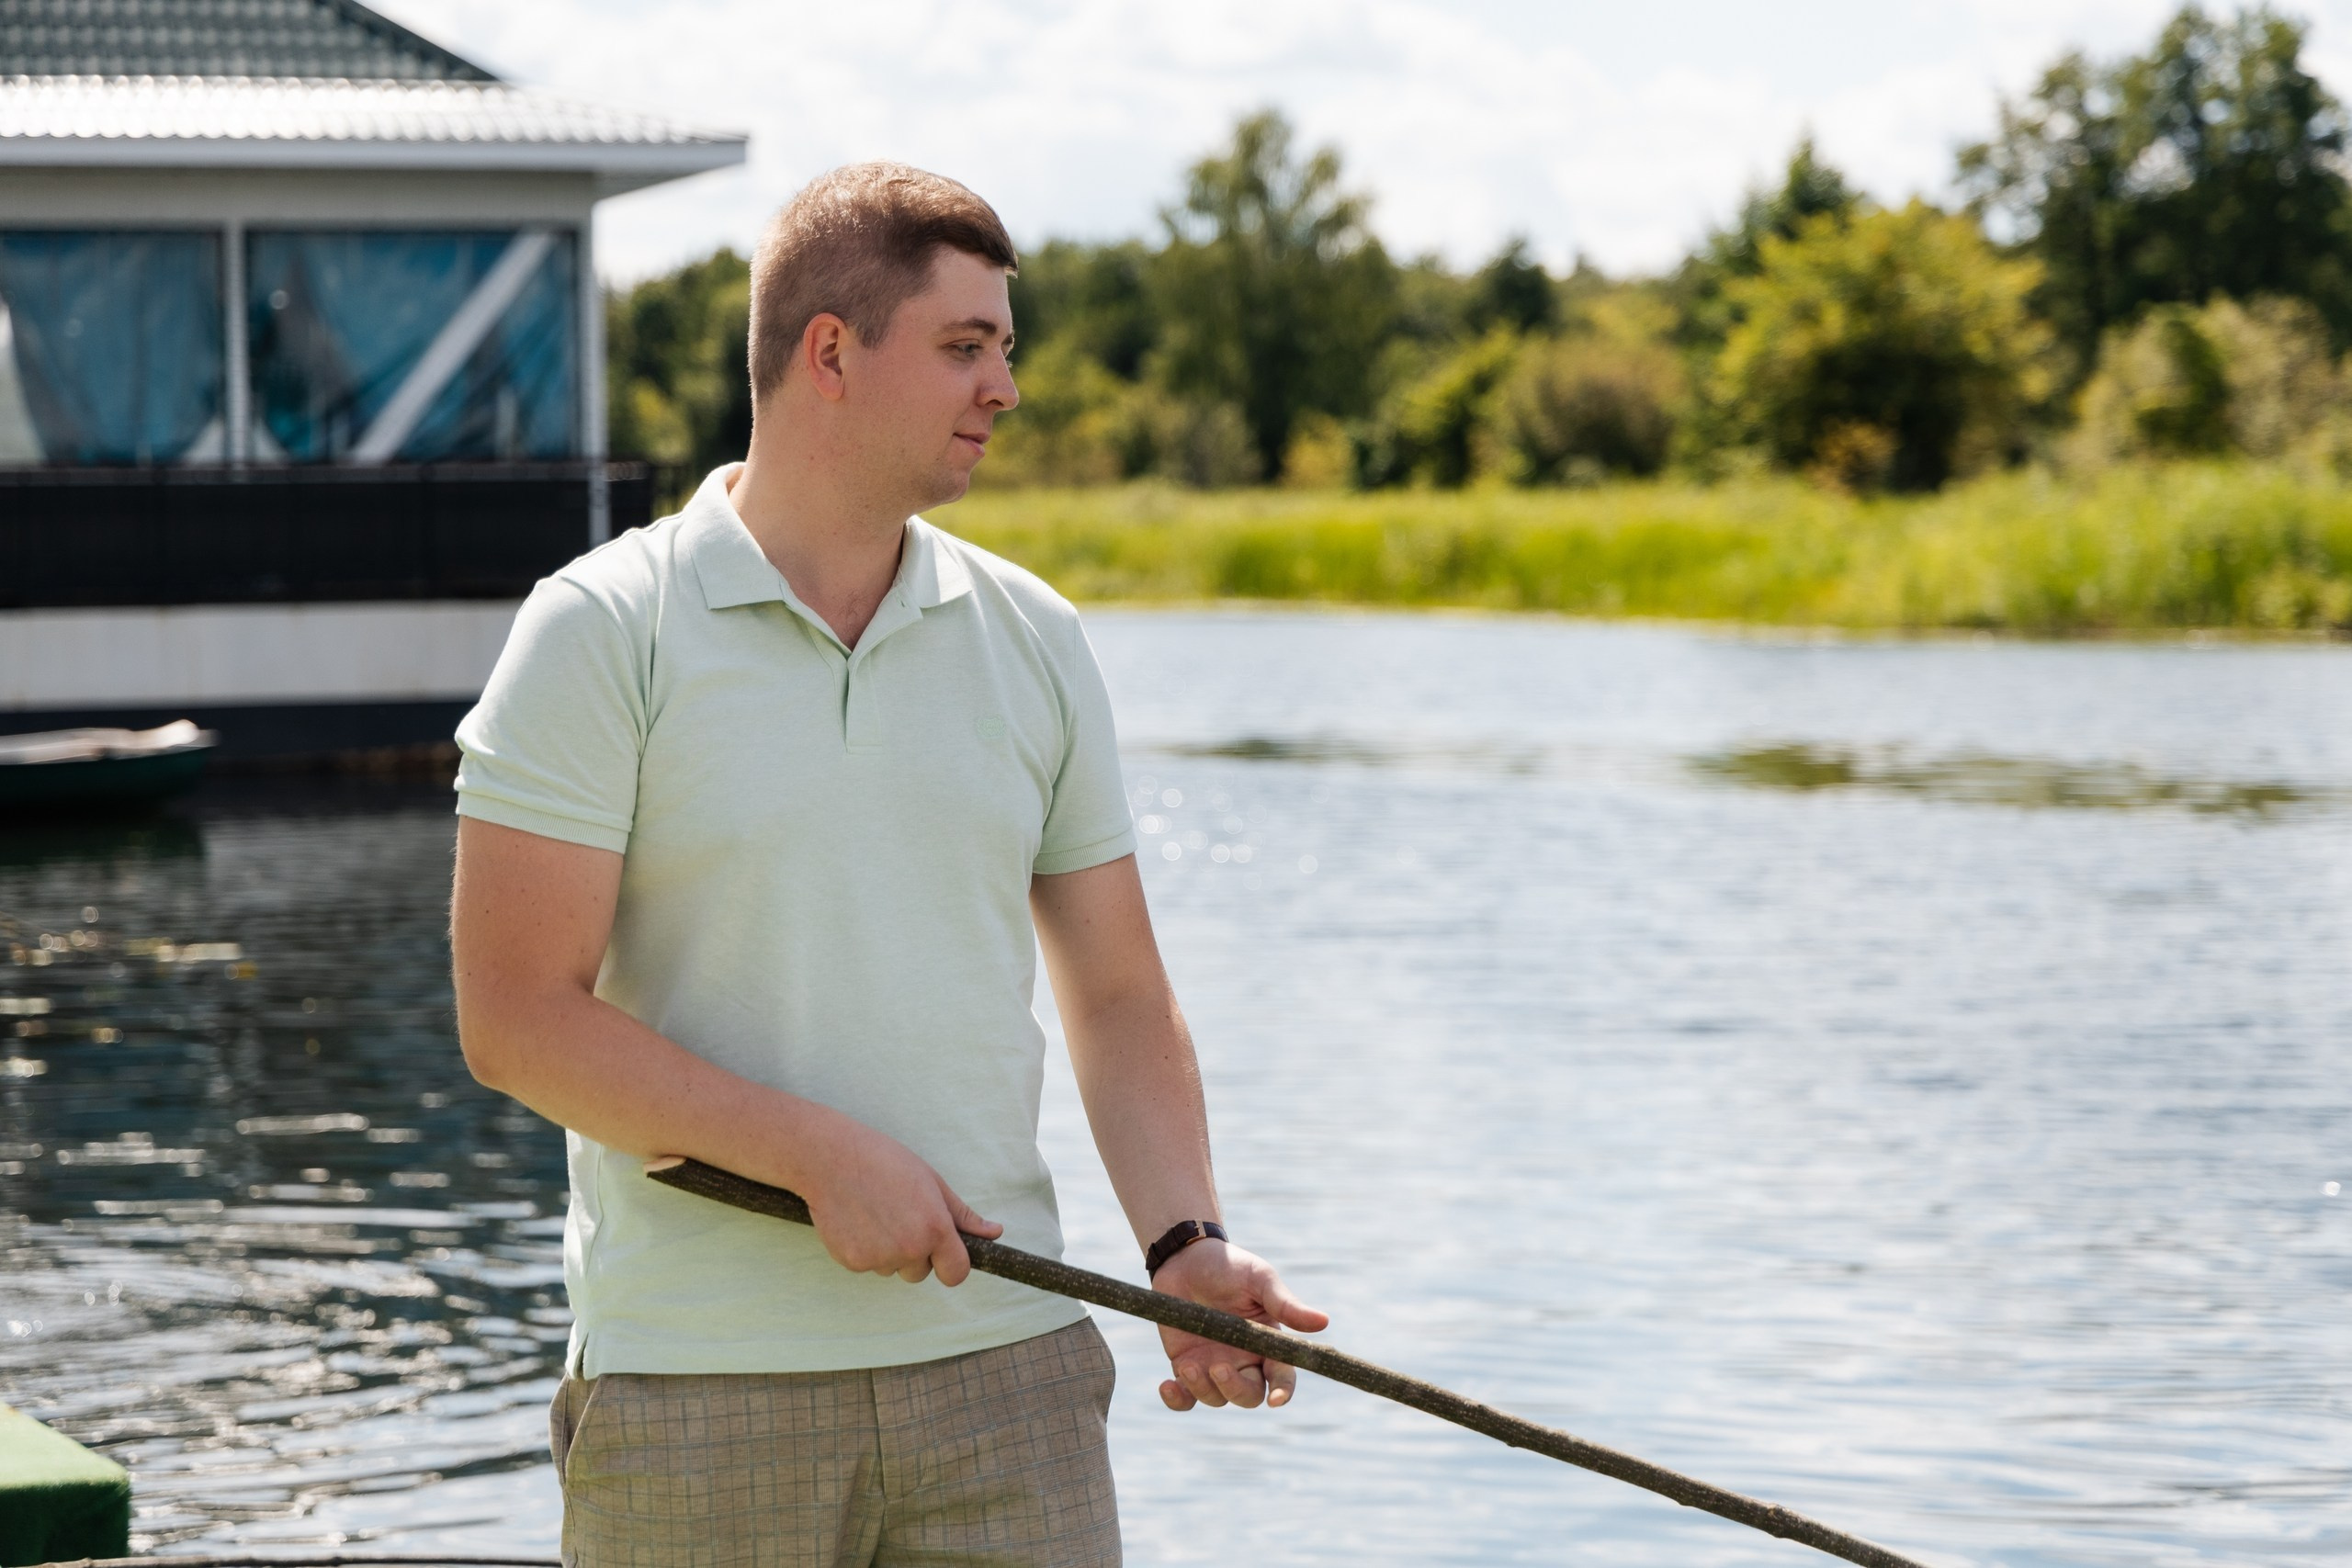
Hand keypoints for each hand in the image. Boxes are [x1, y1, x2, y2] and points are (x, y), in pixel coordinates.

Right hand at [795, 1116, 1001, 1285]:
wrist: (830, 1158)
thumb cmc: (884, 1162)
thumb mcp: (931, 1181)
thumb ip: (963, 1215)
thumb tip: (995, 1233)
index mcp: (935, 1228)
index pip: (957, 1273)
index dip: (952, 1265)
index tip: (944, 1254)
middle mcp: (909, 1248)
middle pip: (921, 1272)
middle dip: (915, 1253)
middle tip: (898, 1217)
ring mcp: (878, 1258)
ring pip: (893, 1268)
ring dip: (888, 1251)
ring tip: (875, 1213)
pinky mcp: (851, 1263)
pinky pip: (867, 1266)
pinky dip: (864, 1250)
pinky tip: (856, 1220)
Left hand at [1148, 1239, 1327, 1409]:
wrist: (1185, 1256)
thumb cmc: (1229, 1265)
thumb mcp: (1259, 1279)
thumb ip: (1285, 1303)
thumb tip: (1323, 1322)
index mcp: (1267, 1342)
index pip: (1282, 1376)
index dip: (1283, 1391)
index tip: (1276, 1399)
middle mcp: (1243, 1359)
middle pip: (1248, 1395)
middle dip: (1235, 1389)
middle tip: (1218, 1367)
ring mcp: (1213, 1366)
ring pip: (1216, 1398)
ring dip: (1202, 1388)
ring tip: (1187, 1364)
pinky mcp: (1185, 1365)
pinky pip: (1184, 1397)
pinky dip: (1176, 1400)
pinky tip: (1167, 1386)